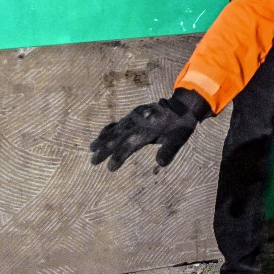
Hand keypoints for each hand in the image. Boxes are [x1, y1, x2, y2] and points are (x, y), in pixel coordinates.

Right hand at [89, 90, 209, 169]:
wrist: (182, 105)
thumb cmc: (181, 125)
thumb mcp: (179, 138)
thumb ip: (169, 150)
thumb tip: (160, 163)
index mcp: (148, 130)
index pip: (129, 145)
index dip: (119, 156)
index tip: (110, 167)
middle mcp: (138, 123)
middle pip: (118, 138)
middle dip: (105, 150)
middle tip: (93, 162)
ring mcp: (134, 117)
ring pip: (115, 130)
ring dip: (103, 140)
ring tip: (92, 149)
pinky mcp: (134, 114)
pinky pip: (119, 122)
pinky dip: (108, 129)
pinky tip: (100, 136)